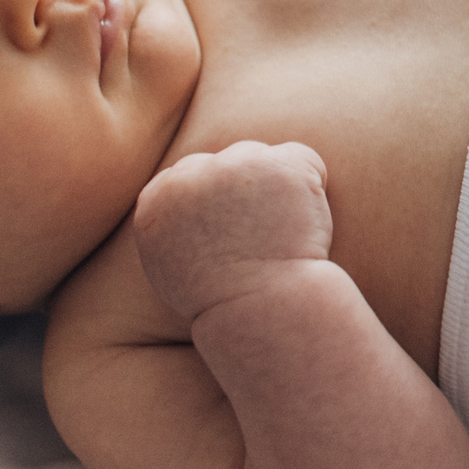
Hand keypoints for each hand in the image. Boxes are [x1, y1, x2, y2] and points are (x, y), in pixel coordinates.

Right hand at [134, 141, 338, 318]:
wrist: (262, 312)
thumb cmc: (224, 300)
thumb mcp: (170, 265)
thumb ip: (169, 223)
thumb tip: (180, 195)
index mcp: (156, 201)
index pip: (192, 173)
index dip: (220, 202)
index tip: (233, 234)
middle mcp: (191, 177)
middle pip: (228, 160)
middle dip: (247, 189)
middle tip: (262, 237)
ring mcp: (235, 167)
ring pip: (263, 157)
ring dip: (277, 186)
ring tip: (280, 233)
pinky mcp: (280, 166)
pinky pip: (304, 159)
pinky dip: (312, 184)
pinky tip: (304, 223)